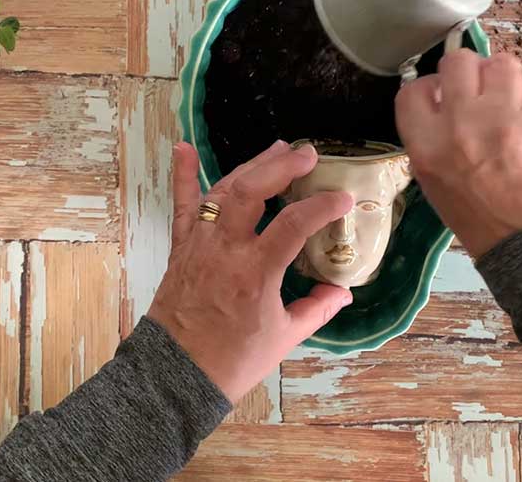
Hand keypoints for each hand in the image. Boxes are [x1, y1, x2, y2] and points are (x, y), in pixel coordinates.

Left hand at [147, 141, 354, 402]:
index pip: (294, 224)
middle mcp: (225, 249)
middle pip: (253, 191)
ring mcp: (200, 244)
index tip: (344, 200)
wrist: (177, 374)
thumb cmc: (233, 360)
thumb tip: (342, 292)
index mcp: (255, 273)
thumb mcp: (285, 337)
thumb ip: (317, 309)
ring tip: (277, 149)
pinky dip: (183, 175)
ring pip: (224, 190)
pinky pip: (182, 205)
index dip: (322, 206)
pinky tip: (183, 146)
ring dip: (252, 165)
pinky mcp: (182, 247)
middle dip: (283, 166)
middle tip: (309, 155)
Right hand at [395, 50, 521, 257]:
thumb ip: (436, 144)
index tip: (441, 95)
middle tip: (478, 90)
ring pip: (499, 62)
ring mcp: (505, 114)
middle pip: (457, 63)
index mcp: (429, 148)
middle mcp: (462, 124)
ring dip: (501, 76)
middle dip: (467, 72)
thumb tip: (445, 108)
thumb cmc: (489, 224)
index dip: (429, 88)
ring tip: (508, 97)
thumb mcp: (440, 189)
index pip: (413, 91)